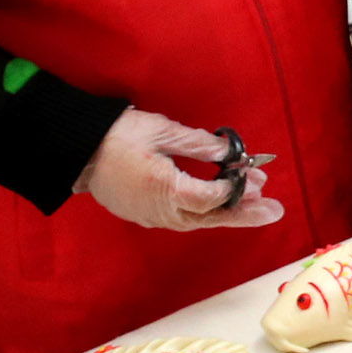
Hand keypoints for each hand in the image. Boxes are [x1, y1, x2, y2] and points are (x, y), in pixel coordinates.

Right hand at [77, 108, 284, 231]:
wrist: (75, 150)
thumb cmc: (117, 136)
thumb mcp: (163, 131)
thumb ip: (199, 144)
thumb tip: (230, 153)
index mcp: (164, 188)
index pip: (210, 197)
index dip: (235, 189)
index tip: (253, 176)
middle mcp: (159, 209)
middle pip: (209, 217)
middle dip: (245, 214)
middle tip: (276, 211)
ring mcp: (150, 216)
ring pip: (197, 220)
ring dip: (227, 213)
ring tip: (258, 205)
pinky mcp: (144, 214)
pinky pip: (182, 217)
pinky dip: (206, 211)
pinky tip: (222, 204)